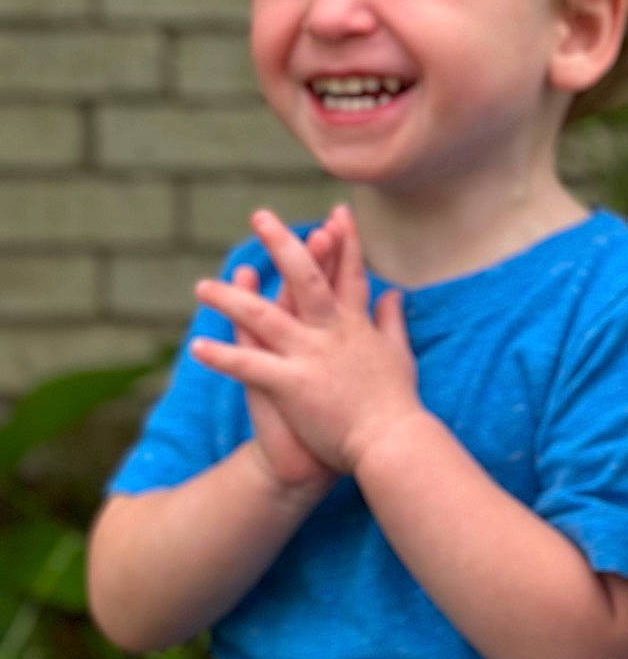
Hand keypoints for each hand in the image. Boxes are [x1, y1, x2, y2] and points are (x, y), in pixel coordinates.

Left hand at [190, 204, 419, 477]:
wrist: (393, 444)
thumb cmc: (397, 405)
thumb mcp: (399, 354)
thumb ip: (392, 320)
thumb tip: (394, 293)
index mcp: (356, 326)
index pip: (349, 274)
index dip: (345, 241)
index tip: (336, 213)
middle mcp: (331, 333)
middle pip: (304, 278)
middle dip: (282, 244)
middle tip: (260, 216)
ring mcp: (311, 356)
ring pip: (264, 316)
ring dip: (231, 300)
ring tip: (202, 287)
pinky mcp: (294, 384)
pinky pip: (250, 367)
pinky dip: (223, 357)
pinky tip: (196, 347)